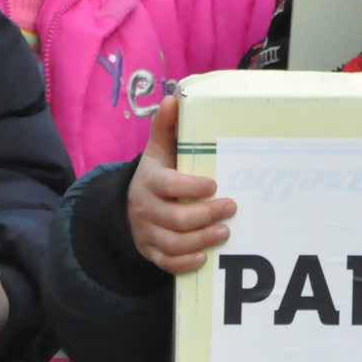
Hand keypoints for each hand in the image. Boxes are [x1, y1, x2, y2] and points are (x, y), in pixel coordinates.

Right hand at [131, 95, 233, 273]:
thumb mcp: (157, 150)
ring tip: (225, 232)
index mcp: (150, 181)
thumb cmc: (157, 174)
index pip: (168, 185)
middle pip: (174, 218)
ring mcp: (147, 233)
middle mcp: (145, 209)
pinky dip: (185, 263)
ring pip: (173, 243)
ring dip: (201, 240)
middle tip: (231, 208)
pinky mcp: (151, 252)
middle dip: (205, 215)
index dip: (190, 187)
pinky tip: (205, 257)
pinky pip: (166, 263)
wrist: (130, 205)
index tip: (214, 185)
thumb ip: (166, 127)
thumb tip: (174, 98)